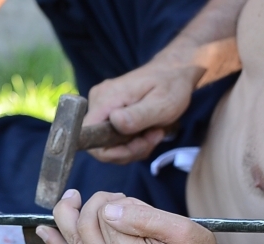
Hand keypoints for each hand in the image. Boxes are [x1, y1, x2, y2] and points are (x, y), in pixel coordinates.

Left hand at [36, 189, 228, 243]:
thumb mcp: (183, 230)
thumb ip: (143, 216)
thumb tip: (110, 207)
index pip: (103, 214)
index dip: (113, 199)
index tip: (129, 199)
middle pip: (83, 226)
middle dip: (93, 204)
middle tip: (111, 198)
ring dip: (66, 218)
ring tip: (68, 200)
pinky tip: (46, 231)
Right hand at [84, 59, 203, 163]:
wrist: (174, 72)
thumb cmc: (171, 85)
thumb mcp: (162, 103)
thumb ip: (138, 115)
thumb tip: (115, 121)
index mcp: (106, 98)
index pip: (90, 135)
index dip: (112, 151)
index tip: (139, 144)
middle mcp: (97, 101)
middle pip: (100, 143)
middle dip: (129, 149)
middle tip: (154, 137)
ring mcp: (102, 106)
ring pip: (109, 144)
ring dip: (134, 147)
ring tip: (155, 133)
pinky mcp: (108, 111)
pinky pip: (114, 138)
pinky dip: (131, 142)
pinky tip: (147, 132)